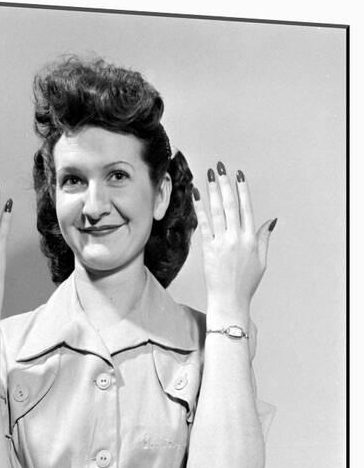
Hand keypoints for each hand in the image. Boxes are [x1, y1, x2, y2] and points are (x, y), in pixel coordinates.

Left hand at [192, 161, 275, 310]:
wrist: (229, 299)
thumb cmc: (246, 282)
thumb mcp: (261, 260)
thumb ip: (264, 237)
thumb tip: (271, 219)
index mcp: (251, 239)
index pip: (246, 208)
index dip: (242, 189)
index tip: (238, 174)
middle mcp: (237, 238)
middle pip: (231, 204)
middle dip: (225, 184)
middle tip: (221, 167)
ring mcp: (222, 243)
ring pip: (217, 211)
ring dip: (213, 191)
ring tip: (209, 175)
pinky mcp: (208, 249)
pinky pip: (204, 224)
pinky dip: (200, 209)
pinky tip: (197, 195)